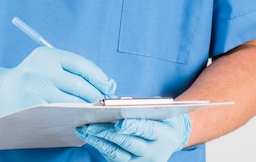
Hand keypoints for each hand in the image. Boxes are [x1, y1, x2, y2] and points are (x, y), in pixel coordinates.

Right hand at [0, 47, 115, 120]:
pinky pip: (60, 114)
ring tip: (94, 110)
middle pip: (79, 84)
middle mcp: (41, 69)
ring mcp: (35, 90)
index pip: (81, 64)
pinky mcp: (32, 108)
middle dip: (96, 95)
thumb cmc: (31, 76)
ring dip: (87, 108)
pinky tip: (78, 118)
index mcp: (48, 55)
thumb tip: (103, 81)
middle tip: (104, 102)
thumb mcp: (46, 62)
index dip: (98, 76)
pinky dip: (72, 117)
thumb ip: (71, 68)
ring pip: (71, 102)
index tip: (109, 85)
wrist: (0, 91)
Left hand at [76, 114, 190, 161]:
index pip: (147, 130)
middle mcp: (153, 153)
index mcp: (163, 135)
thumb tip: (111, 100)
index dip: (132, 127)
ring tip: (84, 130)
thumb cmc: (160, 117)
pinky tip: (91, 137)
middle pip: (128, 143)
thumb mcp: (157, 108)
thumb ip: (138, 105)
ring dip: (99, 142)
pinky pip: (114, 158)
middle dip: (107, 134)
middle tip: (90, 125)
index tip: (118, 123)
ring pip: (118, 154)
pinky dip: (101, 147)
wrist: (172, 137)